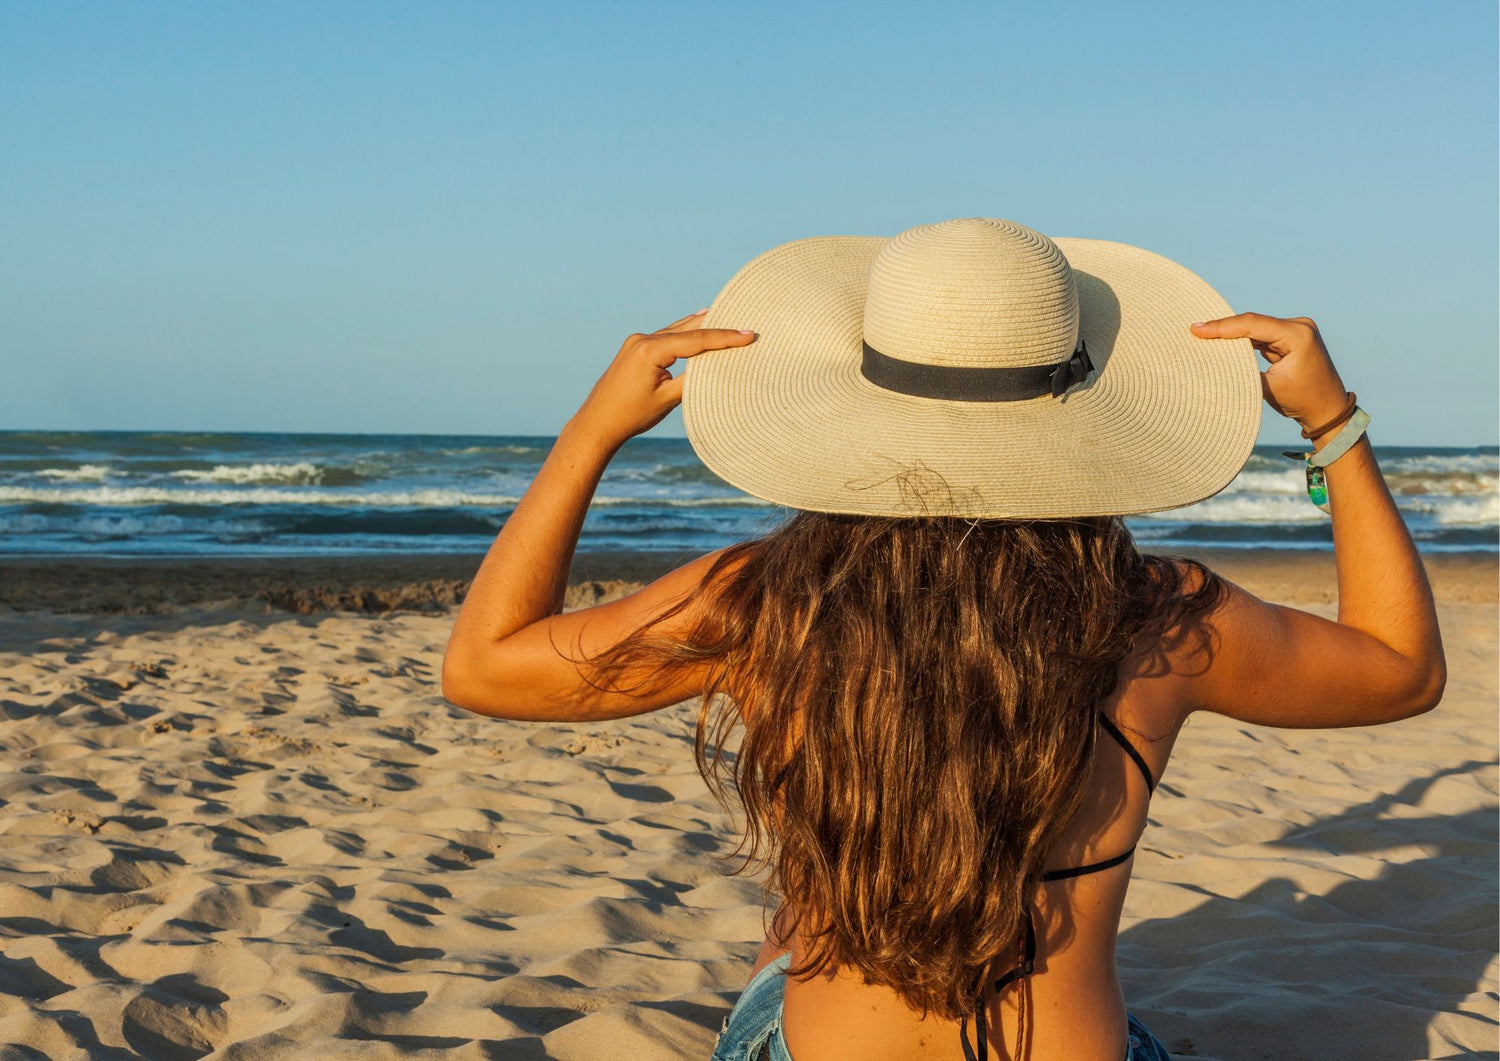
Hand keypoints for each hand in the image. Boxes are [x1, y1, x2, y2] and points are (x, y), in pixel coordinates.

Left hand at [569, 310, 756, 449]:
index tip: (749, 335)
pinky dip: (685, 332)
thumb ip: (692, 380)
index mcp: (650, 350)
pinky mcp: (635, 348)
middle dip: (716, 327)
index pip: (696, 340)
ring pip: (677, 330)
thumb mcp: (667, 400)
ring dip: (701, 326)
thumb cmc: (630, 415)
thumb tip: (715, 366)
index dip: (725, 338)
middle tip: (744, 322)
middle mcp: (642, 340)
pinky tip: (698, 321)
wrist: (597, 423)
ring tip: (726, 316)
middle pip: (688, 329)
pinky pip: (666, 336)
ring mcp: (637, 342)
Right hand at [1189, 313, 1348, 433]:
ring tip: (1204, 335)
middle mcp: (1299, 326)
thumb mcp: (1269, 387)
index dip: (1223, 327)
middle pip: (1253, 322)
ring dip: (1232, 333)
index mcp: (1298, 335)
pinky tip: (1223, 341)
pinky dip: (1243, 339)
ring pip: (1256, 328)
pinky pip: (1262, 335)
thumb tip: (1216, 358)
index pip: (1253, 325)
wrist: (1328, 410)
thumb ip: (1244, 369)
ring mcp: (1296, 330)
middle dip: (1225, 328)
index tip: (1197, 329)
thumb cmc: (1302, 401)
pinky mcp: (1291, 338)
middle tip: (1196, 330)